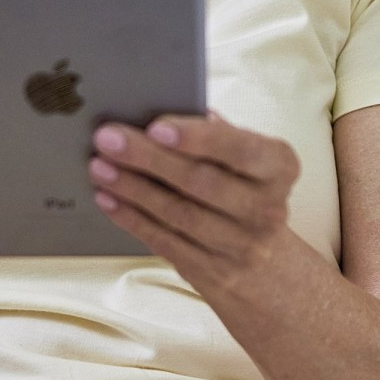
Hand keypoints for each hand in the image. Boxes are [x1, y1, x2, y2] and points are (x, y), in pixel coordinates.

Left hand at [89, 113, 300, 290]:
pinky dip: (132, 218)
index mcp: (279, 167)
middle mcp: (268, 208)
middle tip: (108, 139)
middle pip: (201, 182)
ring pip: (178, 214)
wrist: (266, 265)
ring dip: (132, 188)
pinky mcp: (214, 273)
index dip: (199, 138)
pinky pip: (165, 242)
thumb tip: (162, 106)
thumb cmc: (244, 190)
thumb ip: (215, 133)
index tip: (156, 127)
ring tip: (100, 167)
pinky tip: (109, 199)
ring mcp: (242, 246)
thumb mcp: (246, 158)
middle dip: (148, 158)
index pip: (241, 150)